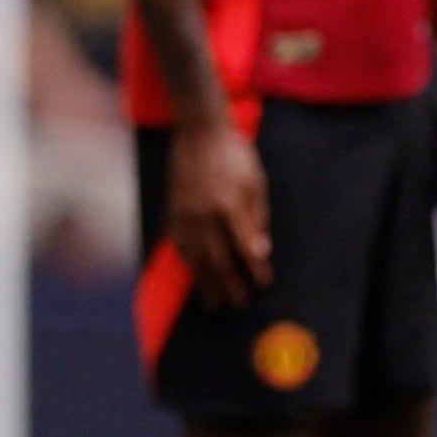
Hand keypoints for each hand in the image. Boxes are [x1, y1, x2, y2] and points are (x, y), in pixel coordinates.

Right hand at [166, 117, 273, 306]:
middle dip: (229, 286)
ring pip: (196, 258)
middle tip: (238, 304)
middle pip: (218, 261)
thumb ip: (257, 217)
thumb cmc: (234, 154)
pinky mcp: (173, 212)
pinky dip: (188, 263)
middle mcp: (205, 216)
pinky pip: (180, 245)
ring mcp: (186, 215)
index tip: (263, 284)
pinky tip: (195, 274)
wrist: (198, 132)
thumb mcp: (255, 182)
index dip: (255, 270)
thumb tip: (261, 251)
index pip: (245, 249)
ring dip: (206, 283)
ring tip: (213, 302)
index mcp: (230, 207)